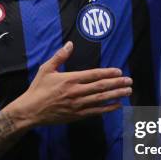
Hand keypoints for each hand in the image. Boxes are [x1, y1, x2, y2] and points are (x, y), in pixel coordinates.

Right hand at [14, 41, 131, 125]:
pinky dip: (108, 108)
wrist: (30, 111)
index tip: (119, 71)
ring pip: (101, 99)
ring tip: (128, 91)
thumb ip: (60, 56)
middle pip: (101, 87)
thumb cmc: (38, 89)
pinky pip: (96, 112)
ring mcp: (77, 105)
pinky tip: (117, 105)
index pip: (94, 75)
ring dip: (116, 95)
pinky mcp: (77, 115)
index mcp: (70, 79)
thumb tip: (70, 44)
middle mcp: (76, 92)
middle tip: (130, 81)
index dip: (108, 73)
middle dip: (117, 83)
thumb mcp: (46, 69)